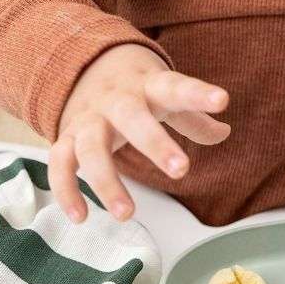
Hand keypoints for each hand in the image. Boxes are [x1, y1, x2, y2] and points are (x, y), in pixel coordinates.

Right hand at [49, 43, 229, 223]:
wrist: (84, 65)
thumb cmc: (136, 89)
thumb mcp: (165, 93)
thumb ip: (193, 117)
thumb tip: (224, 132)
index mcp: (149, 86)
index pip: (175, 86)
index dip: (198, 93)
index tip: (222, 100)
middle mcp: (116, 100)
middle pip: (132, 116)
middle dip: (156, 143)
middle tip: (182, 171)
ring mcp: (89, 118)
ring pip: (91, 147)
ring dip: (107, 182)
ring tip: (127, 215)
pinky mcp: (67, 137)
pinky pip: (60, 163)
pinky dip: (66, 190)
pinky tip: (81, 218)